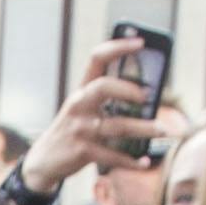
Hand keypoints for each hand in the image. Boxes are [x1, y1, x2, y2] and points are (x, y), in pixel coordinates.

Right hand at [24, 43, 158, 204]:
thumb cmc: (73, 130)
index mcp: (82, 90)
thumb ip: (106, 99)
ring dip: (143, 129)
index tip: (141, 41)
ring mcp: (80, 128)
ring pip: (117, 126)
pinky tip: (143, 163)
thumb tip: (147, 95)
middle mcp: (79, 105)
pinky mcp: (82, 152)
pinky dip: (130, 161)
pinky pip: (112, 155)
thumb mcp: (83, 109)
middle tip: (147, 96)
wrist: (44, 161)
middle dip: (128, 89)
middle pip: (104, 87)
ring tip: (162, 129)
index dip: (119, 47)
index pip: (97, 58)